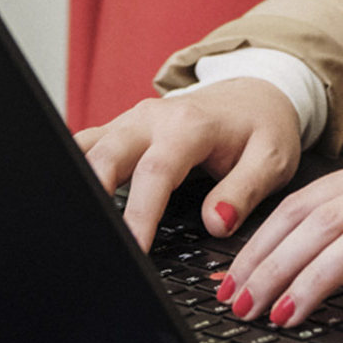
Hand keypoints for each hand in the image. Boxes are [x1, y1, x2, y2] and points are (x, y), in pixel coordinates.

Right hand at [74, 79, 301, 250]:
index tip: (134, 249)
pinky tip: (71, 199)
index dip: (141, 213)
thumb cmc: (262, 128)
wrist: (254, 93)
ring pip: (88, 148)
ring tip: (75, 223)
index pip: (156, 172)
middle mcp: (153, 118)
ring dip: (78, 182)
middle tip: (91, 238)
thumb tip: (216, 223)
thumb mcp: (271, 160)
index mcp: (189, 126)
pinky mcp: (121, 129)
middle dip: (92, 195)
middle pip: (107, 155)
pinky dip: (76, 169)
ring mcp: (132, 121)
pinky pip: (87, 145)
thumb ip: (244, 191)